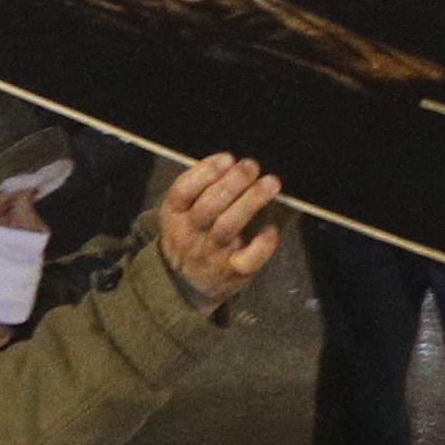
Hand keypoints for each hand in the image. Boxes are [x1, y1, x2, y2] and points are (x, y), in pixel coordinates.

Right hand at [151, 152, 281, 308]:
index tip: (227, 158)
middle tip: (251, 165)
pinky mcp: (233, 272)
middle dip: (234, 182)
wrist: (184, 286)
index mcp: (173, 216)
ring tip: (270, 182)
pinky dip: (263, 242)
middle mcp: (189, 235)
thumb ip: (199, 189)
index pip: (182, 191)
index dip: (205, 172)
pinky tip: (271, 227)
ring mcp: (211, 254)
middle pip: (209, 206)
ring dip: (251, 200)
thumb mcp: (180, 213)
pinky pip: (249, 258)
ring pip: (229, 226)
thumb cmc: (189, 237)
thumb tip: (232, 162)